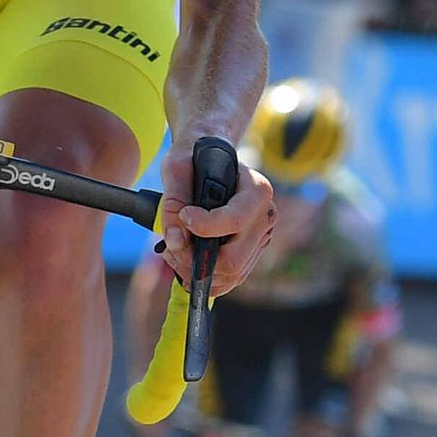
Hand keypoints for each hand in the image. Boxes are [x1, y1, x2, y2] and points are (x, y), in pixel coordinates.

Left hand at [158, 143, 279, 292]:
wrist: (210, 158)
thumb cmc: (195, 157)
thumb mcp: (178, 166)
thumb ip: (173, 201)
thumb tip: (176, 240)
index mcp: (257, 190)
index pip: (234, 221)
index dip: (203, 227)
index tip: (184, 216)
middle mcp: (265, 217)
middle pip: (233, 260)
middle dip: (195, 261)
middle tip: (171, 248)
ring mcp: (260, 238)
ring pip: (231, 275)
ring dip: (197, 272)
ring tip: (174, 253)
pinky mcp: (251, 253)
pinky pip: (230, 279)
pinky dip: (205, 278)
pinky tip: (185, 261)